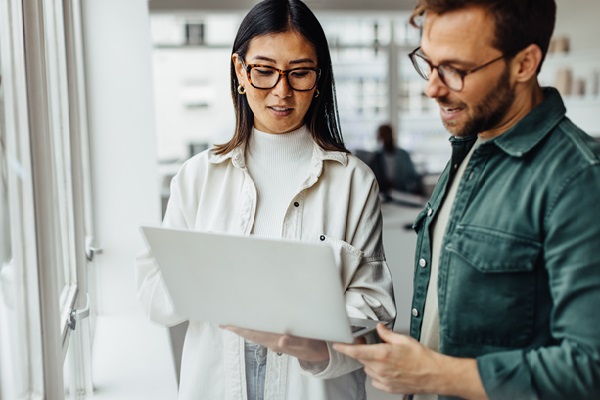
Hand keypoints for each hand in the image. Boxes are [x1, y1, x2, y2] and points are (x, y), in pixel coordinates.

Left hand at [221, 325, 329, 362]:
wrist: (321, 354)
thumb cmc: (314, 346)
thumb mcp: (307, 344)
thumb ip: (294, 342)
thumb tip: (281, 340)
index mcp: (276, 340)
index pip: (253, 333)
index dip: (239, 329)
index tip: (227, 323)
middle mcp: (272, 341)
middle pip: (250, 334)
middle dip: (237, 327)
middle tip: (223, 320)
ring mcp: (275, 340)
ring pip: (254, 334)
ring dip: (243, 328)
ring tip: (233, 321)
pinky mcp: (279, 339)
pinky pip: (262, 333)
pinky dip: (253, 328)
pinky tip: (251, 323)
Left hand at [333, 323, 486, 398]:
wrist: (434, 374)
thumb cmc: (423, 358)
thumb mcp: (403, 340)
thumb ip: (387, 334)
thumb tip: (379, 328)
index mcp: (382, 354)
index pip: (356, 351)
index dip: (344, 347)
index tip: (337, 344)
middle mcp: (380, 369)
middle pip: (361, 358)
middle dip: (363, 351)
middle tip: (372, 345)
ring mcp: (383, 380)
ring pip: (367, 368)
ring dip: (371, 362)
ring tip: (386, 357)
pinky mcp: (388, 387)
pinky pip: (375, 379)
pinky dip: (377, 372)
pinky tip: (388, 368)